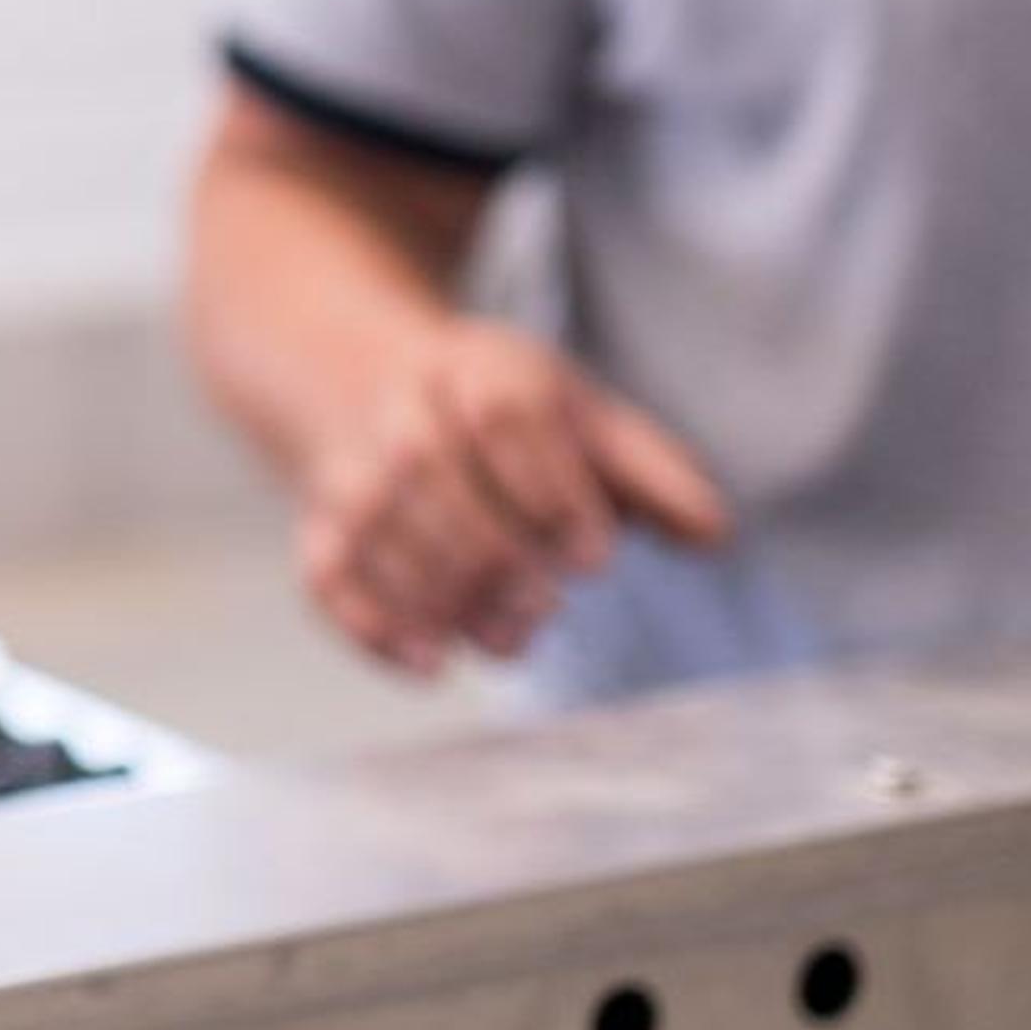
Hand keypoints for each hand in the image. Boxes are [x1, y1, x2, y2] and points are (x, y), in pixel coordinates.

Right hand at [297, 319, 730, 677]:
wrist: (373, 382)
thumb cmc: (503, 415)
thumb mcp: (582, 419)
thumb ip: (649, 473)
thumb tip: (712, 535)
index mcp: (478, 366)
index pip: (508, 415)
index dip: (552, 492)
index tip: (595, 560)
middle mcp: (402, 406)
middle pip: (431, 470)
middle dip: (493, 552)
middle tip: (548, 609)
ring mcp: (350, 463)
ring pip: (373, 525)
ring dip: (440, 593)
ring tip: (509, 641)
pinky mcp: (318, 521)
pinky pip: (325, 571)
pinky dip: (369, 623)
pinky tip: (431, 663)